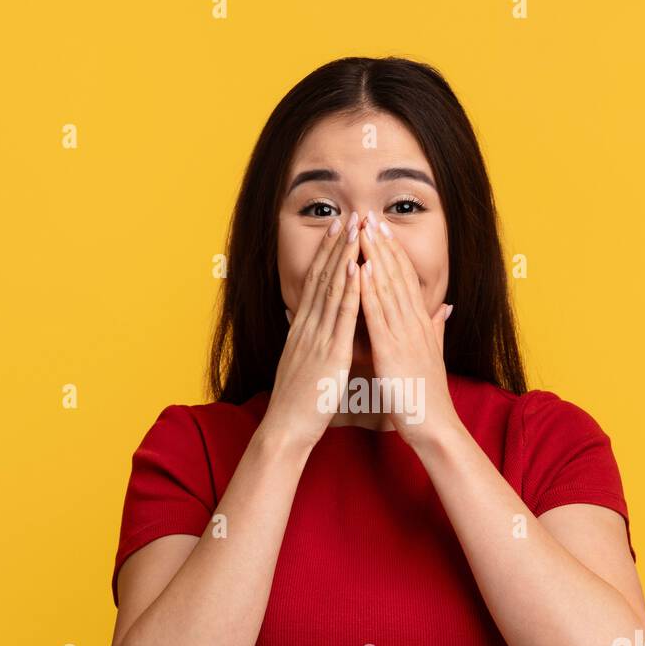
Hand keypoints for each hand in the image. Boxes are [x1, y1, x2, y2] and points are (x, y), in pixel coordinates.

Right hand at [258, 214, 361, 452]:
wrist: (286, 429)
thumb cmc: (300, 403)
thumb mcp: (303, 365)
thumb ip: (308, 342)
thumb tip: (307, 326)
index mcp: (303, 330)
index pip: (316, 283)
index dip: (327, 254)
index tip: (339, 229)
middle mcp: (307, 327)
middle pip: (322, 278)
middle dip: (337, 245)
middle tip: (350, 215)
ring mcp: (316, 338)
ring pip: (332, 290)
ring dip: (345, 257)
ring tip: (356, 230)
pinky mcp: (328, 354)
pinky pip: (341, 317)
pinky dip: (350, 290)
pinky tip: (358, 269)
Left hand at [355, 209, 459, 450]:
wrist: (434, 427)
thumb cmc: (428, 397)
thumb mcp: (433, 356)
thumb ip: (438, 329)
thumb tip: (446, 308)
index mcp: (421, 326)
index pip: (406, 281)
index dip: (395, 253)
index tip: (383, 229)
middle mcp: (414, 325)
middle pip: (398, 277)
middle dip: (384, 246)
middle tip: (370, 216)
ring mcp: (404, 336)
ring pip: (388, 289)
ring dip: (376, 258)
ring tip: (364, 231)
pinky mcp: (392, 351)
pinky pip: (379, 315)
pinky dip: (371, 291)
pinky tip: (362, 269)